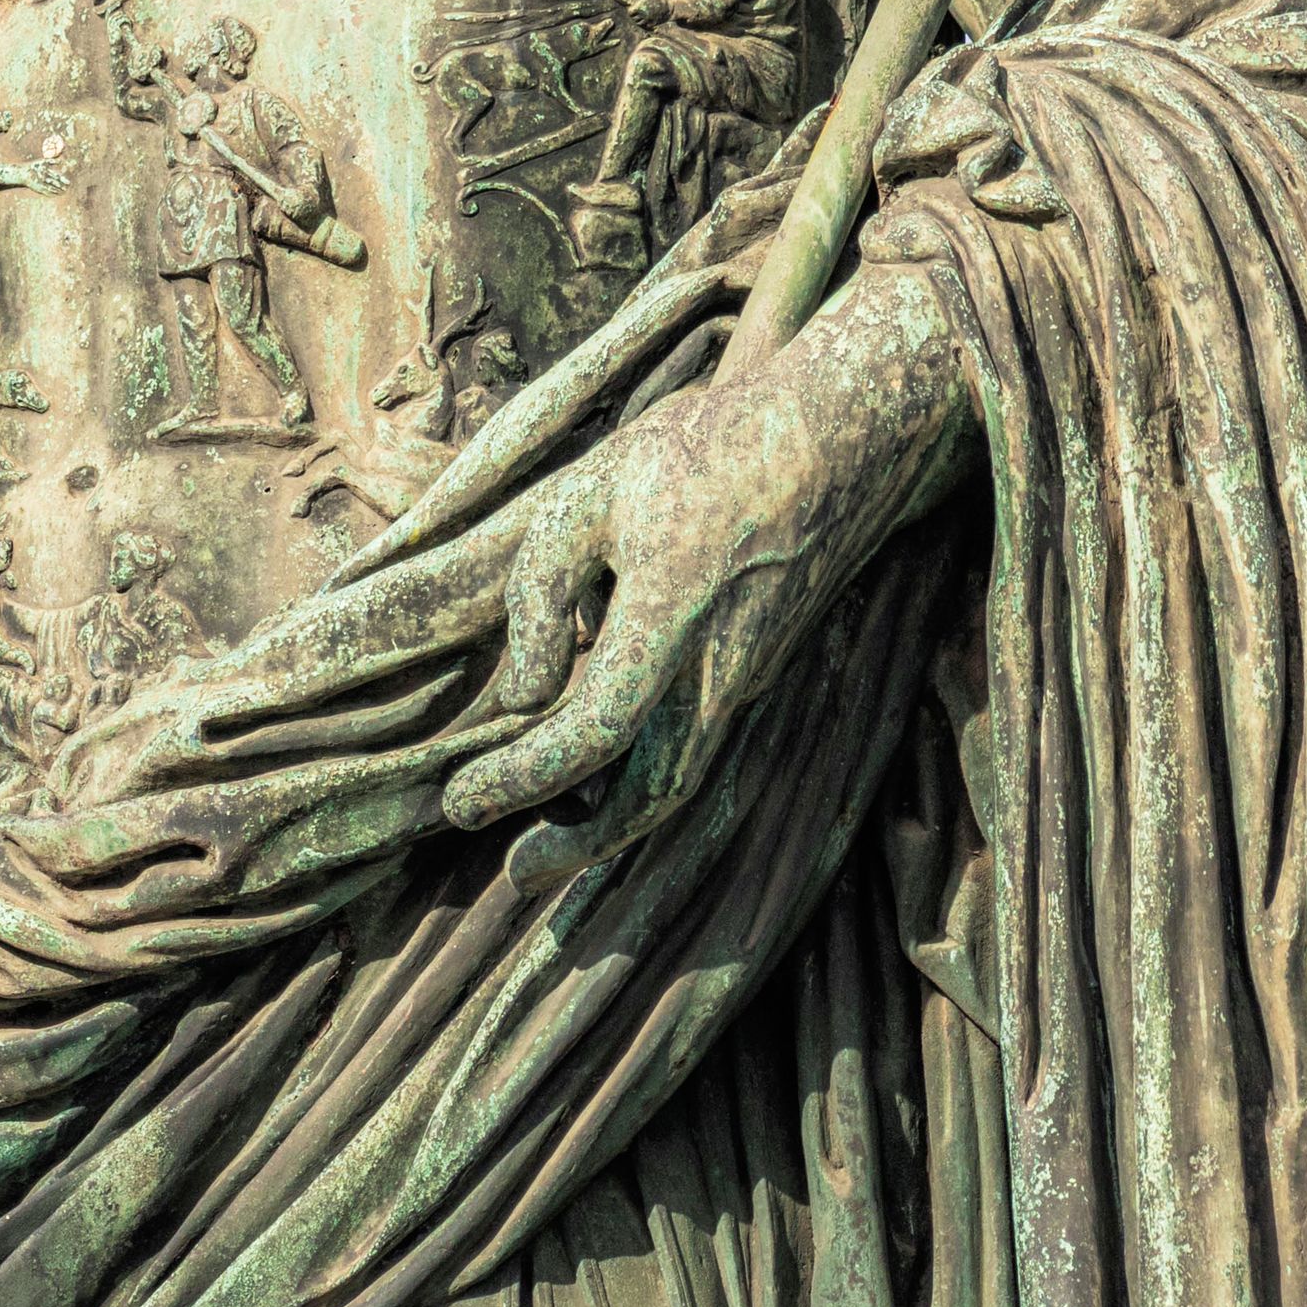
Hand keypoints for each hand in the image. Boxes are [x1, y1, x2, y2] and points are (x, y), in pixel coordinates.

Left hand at [443, 263, 974, 844]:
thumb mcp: (594, 488)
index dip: (523, 778)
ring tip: (546, 846)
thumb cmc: (710, 447)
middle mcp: (721, 667)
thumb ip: (541, 588)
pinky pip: (699, 748)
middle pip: (653, 793)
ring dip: (613, 826)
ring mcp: (750, 675)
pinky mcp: (759, 667)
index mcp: (672, 616)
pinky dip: (646, 782)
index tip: (460, 801)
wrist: (846, 433)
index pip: (594, 731)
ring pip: (683, 780)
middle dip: (579, 844)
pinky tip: (600, 781)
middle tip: (512, 872)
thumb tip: (521, 692)